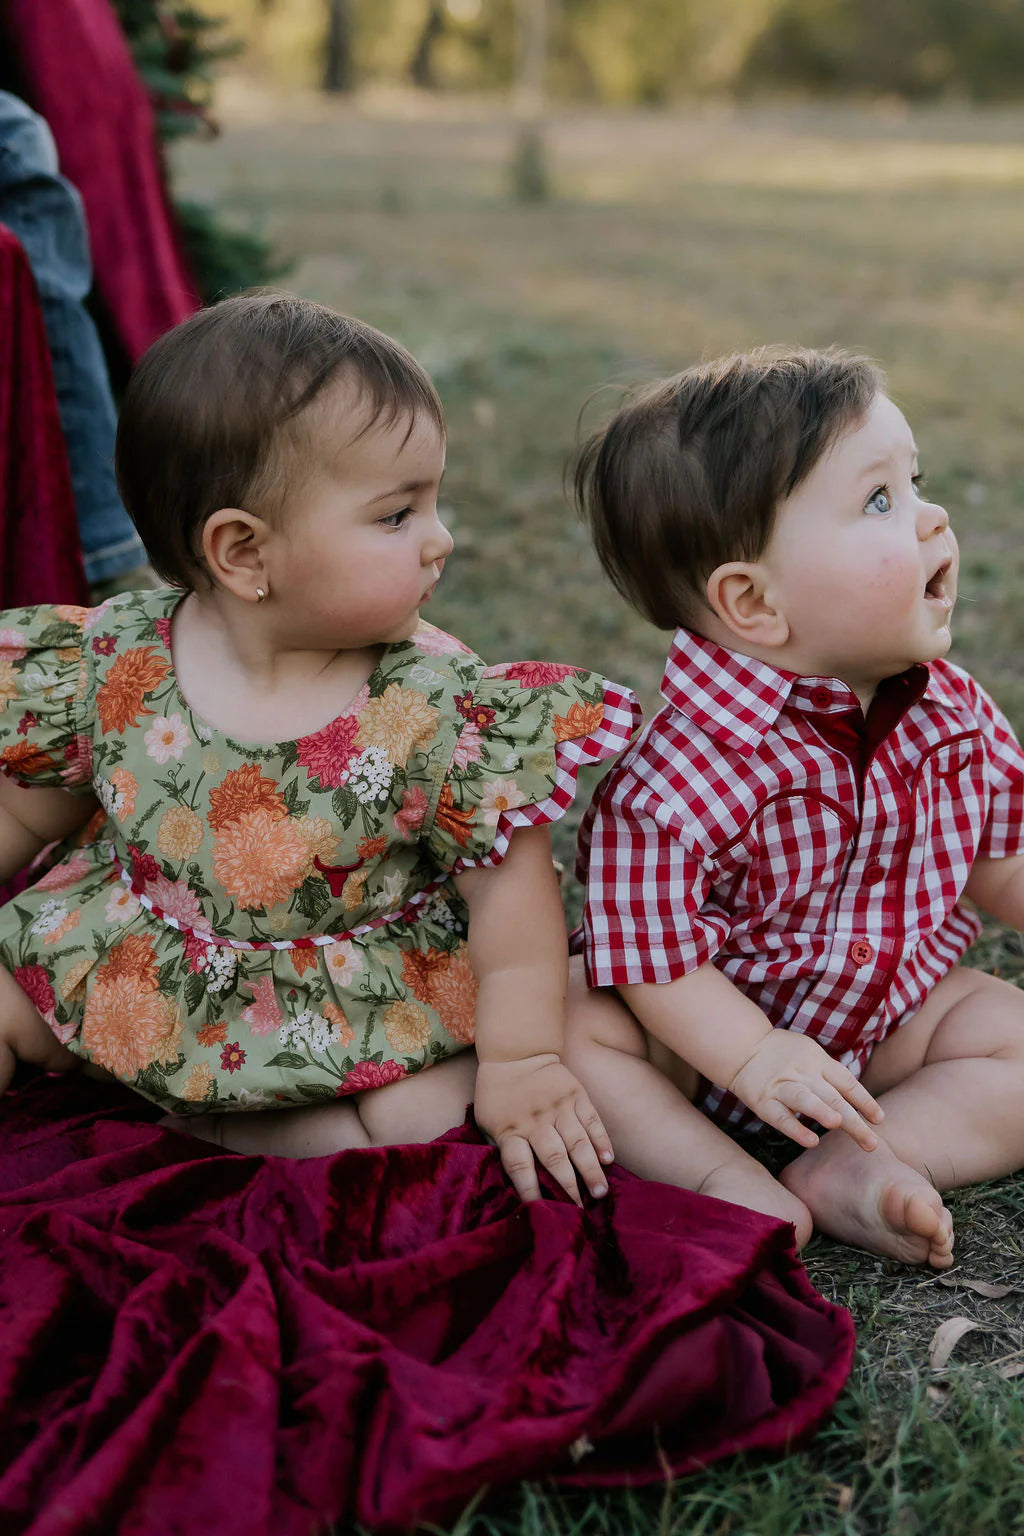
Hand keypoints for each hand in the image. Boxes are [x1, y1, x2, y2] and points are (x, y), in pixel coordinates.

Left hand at [474, 1053, 613, 1204]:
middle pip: (554, 1159)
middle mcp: (535, 1121)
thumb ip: (499, 1148)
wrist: (516, 1053)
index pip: (519, 1167)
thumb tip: (512, 1183)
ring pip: (578, 1143)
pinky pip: (592, 1121)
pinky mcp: (576, 1095)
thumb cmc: (498, 1094)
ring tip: (601, 1192)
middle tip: (580, 1210)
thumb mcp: (486, 1121)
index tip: (541, 1212)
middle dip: (569, 1187)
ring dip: (591, 1170)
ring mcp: (558, 1107)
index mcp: (509, 1130)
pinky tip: (609, 1159)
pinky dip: (602, 1141)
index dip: (529, 1191)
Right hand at [728, 1030, 883, 1150]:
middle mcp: (802, 1072)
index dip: (864, 1101)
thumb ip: (832, 1073)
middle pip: (832, 1096)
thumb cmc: (784, 1054)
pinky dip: (795, 1129)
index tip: (879, 1120)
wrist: (743, 1045)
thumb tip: (861, 1102)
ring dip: (821, 1111)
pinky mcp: (763, 1101)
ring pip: (804, 1099)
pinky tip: (811, 1141)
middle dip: (854, 1121)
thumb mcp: (811, 1053)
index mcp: (818, 1061)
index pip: (847, 1082)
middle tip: (872, 1143)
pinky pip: (780, 1116)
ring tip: (839, 1124)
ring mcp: (782, 1086)